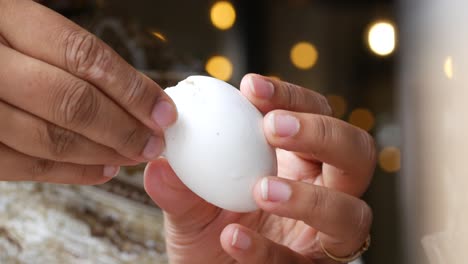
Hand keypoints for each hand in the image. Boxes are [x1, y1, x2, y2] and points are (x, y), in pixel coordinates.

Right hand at [0, 0, 176, 183]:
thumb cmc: (0, 46)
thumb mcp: (25, 29)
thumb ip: (74, 58)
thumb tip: (142, 95)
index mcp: (8, 20)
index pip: (84, 56)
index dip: (132, 89)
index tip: (163, 112)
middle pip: (72, 102)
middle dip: (124, 128)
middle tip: (153, 142)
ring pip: (50, 139)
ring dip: (104, 153)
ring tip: (134, 155)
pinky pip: (25, 167)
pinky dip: (71, 173)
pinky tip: (102, 169)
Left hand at [144, 74, 375, 262]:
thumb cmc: (207, 235)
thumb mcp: (189, 209)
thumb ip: (179, 187)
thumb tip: (158, 162)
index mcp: (300, 163)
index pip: (315, 114)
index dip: (292, 97)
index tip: (250, 86)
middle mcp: (324, 194)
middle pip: (357, 152)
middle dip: (321, 133)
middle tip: (272, 128)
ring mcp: (323, 238)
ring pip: (352, 214)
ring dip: (310, 198)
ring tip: (262, 190)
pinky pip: (302, 263)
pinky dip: (267, 250)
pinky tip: (232, 237)